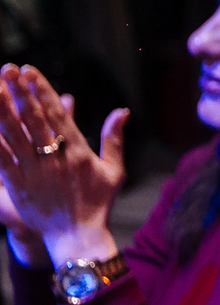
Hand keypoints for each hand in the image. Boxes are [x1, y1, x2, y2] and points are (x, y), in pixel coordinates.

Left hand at [0, 66, 126, 262]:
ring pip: (13, 133)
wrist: (78, 236)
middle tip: (8, 68)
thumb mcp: (114, 170)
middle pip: (32, 117)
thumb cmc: (98, 204)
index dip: (42, 90)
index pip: (56, 113)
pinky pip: (2, 158)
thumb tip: (123, 111)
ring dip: (1, 108)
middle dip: (19, 91)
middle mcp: (54, 157)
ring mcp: (34, 170)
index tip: (30, 71)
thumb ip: (115, 139)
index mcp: (78, 151)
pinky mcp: (18, 184)